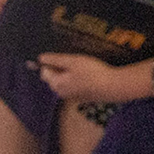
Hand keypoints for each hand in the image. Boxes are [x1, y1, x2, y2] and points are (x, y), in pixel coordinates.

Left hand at [33, 52, 153, 103]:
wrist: (112, 87)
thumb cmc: (93, 73)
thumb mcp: (73, 61)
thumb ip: (55, 59)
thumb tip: (40, 58)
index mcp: (56, 83)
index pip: (44, 72)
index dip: (51, 63)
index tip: (64, 56)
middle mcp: (61, 92)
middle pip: (54, 78)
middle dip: (60, 69)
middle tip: (76, 61)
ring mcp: (71, 96)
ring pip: (64, 82)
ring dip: (70, 74)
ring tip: (84, 67)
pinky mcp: (81, 97)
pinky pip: (74, 86)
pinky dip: (78, 80)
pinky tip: (89, 75)